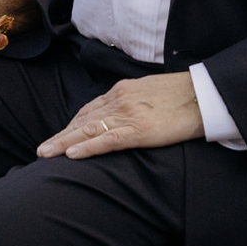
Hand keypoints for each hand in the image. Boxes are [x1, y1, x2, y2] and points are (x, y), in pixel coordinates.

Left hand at [37, 72, 203, 159]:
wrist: (204, 94)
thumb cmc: (182, 95)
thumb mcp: (150, 93)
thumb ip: (133, 102)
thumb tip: (123, 114)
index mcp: (123, 91)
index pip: (90, 110)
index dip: (72, 125)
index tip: (59, 137)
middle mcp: (120, 99)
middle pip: (83, 120)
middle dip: (61, 135)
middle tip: (42, 150)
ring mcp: (128, 114)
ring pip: (88, 130)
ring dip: (64, 142)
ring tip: (46, 154)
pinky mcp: (139, 130)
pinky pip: (107, 140)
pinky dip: (86, 148)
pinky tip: (71, 154)